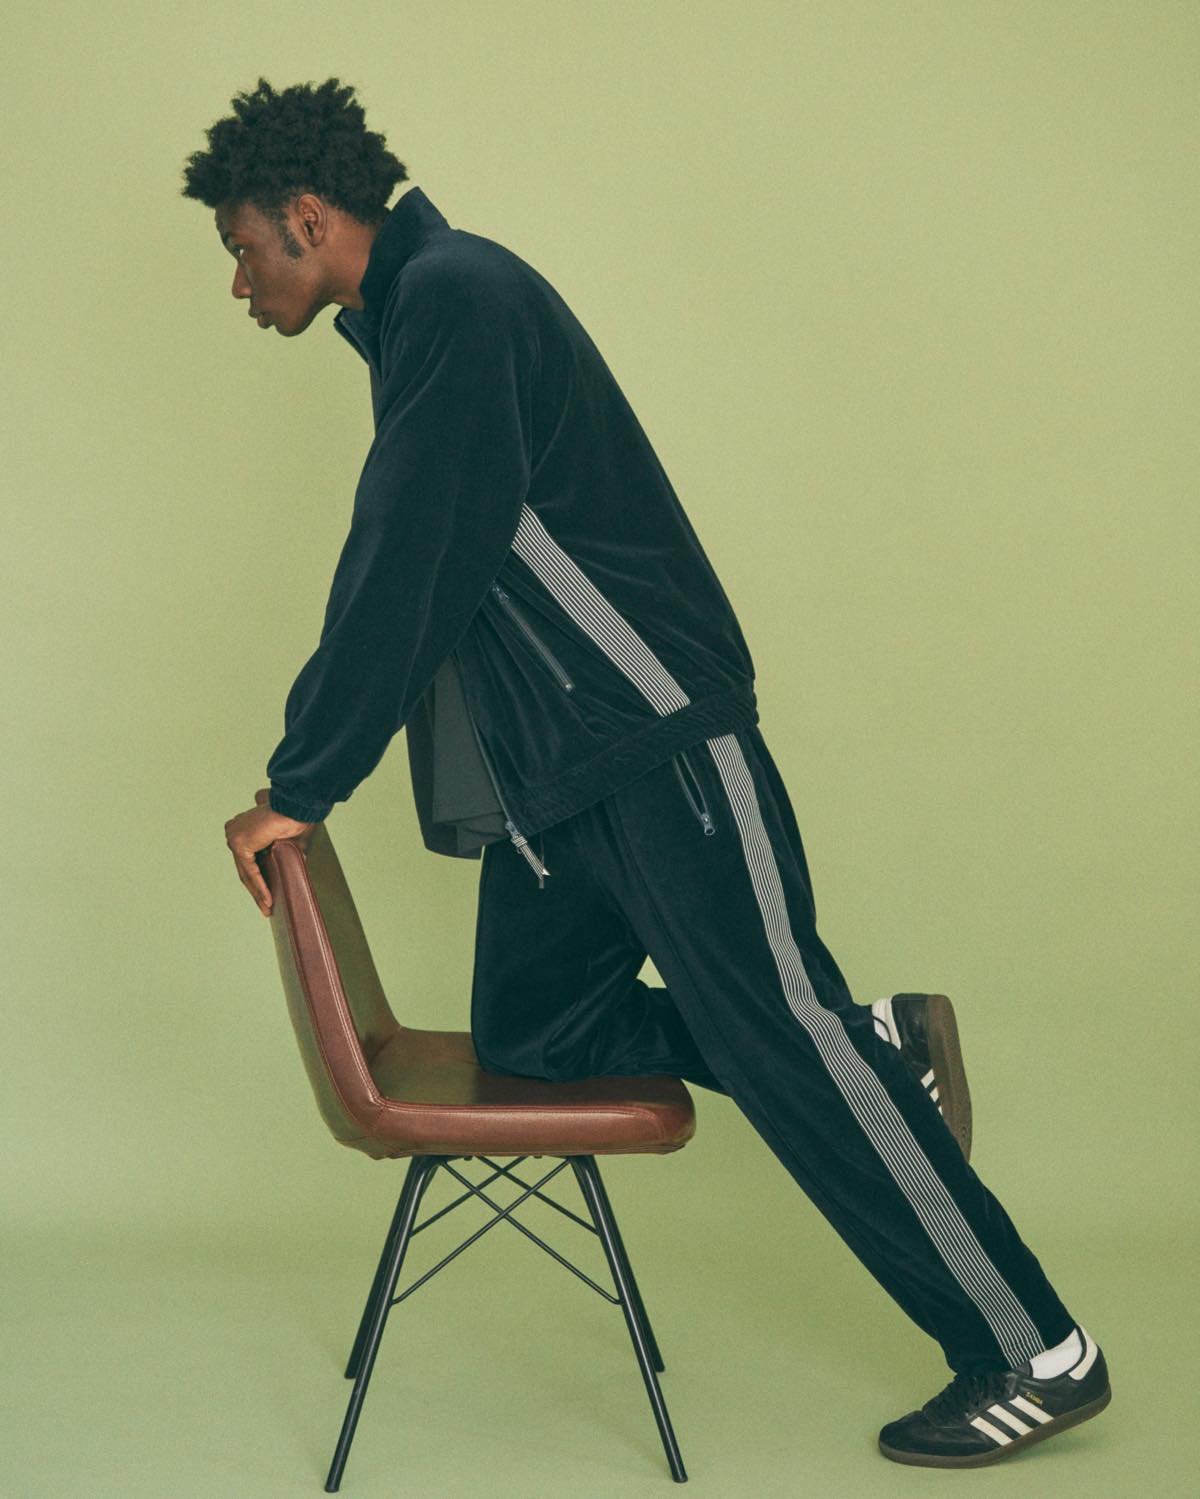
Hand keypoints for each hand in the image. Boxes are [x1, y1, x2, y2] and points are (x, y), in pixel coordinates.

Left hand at [224, 788, 313, 916]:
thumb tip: (298, 867)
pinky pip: (251, 872)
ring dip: (258, 893)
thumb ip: (285, 854)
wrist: (297, 807)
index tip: (264, 895)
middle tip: (266, 908)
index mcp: (241, 827)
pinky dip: (260, 887)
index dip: (256, 878)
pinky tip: (268, 901)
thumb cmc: (296, 818)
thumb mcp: (286, 841)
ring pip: (246, 873)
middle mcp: (233, 831)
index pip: (246, 859)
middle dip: (256, 890)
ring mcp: (234, 838)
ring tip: (268, 909)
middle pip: (244, 868)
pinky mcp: (240, 845)